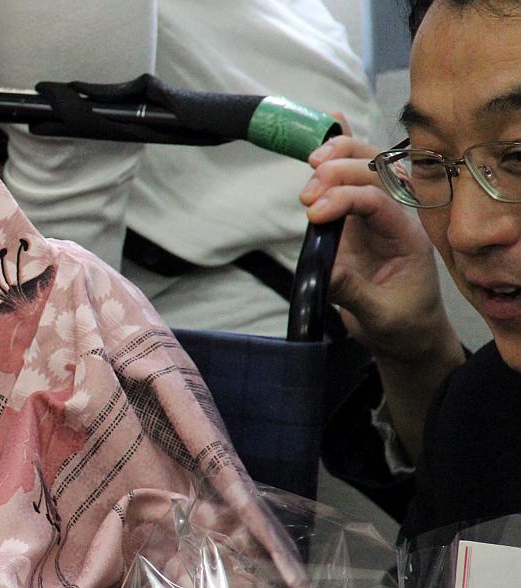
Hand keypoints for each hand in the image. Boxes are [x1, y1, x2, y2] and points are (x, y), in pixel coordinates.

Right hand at [301, 134, 459, 364]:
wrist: (408, 335)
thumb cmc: (401, 325)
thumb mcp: (379, 316)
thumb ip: (351, 290)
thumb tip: (322, 268)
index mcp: (407, 236)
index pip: (377, 202)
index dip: (344, 200)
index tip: (314, 215)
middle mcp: (393, 218)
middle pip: (375, 172)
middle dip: (341, 170)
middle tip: (309, 191)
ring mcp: (372, 216)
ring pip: (363, 167)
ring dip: (337, 159)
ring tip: (311, 164)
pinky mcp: (353, 221)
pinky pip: (350, 178)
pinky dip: (341, 151)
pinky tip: (332, 122)